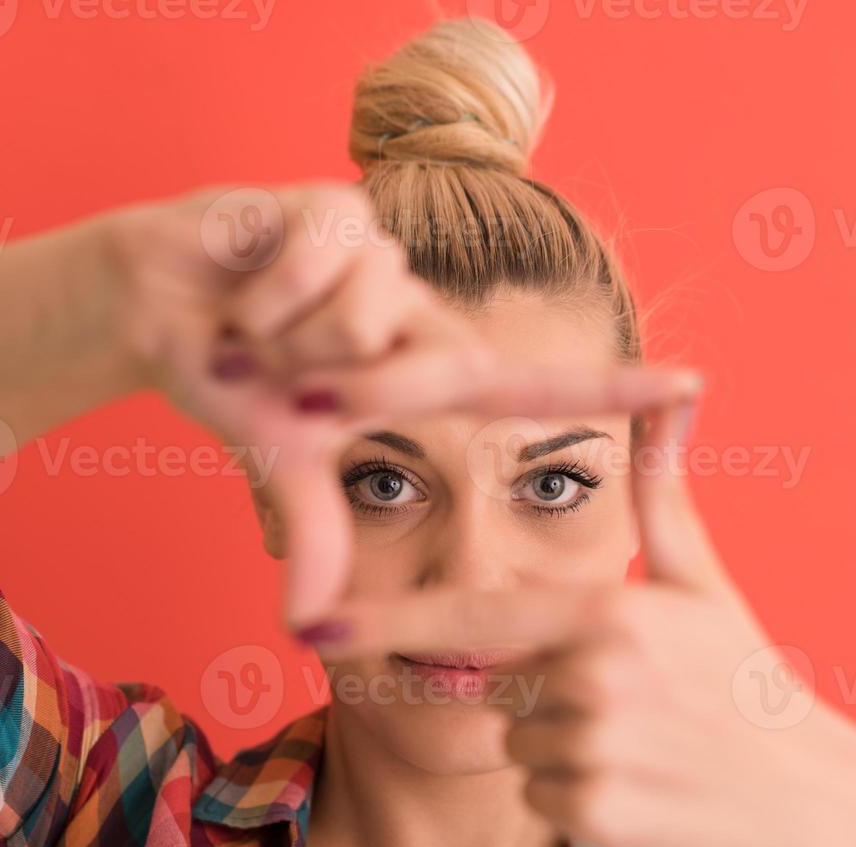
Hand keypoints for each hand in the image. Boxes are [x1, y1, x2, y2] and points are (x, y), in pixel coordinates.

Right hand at [97, 184, 704, 622]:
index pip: (531, 390)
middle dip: (345, 394)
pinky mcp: (344, 207)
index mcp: (423, 372)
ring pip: (365, 324)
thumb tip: (306, 630)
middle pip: (433, 373)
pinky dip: (264, 298)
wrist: (159, 306)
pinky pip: (319, 272)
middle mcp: (422, 311)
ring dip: (286, 345)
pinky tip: (243, 288)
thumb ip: (313, 532)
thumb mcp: (280, 464)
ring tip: (253, 330)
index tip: (696, 386)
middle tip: (269, 382)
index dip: (611, 391)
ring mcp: (389, 255)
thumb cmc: (235, 379)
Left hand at [305, 398, 855, 846]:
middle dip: (538, 691)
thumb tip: (677, 388)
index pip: (471, 618)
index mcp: (604, 612)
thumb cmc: (744, 678)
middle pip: (494, 686)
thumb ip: (660, 490)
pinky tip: (640, 787)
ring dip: (558, 748)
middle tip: (626, 699)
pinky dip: (574, 796)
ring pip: (514, 747)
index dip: (388, 621)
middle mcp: (591, 677)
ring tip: (641, 742)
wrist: (808, 797)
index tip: (313, 623)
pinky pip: (537, 798)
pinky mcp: (592, 815)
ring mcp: (591, 751)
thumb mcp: (700, 581)